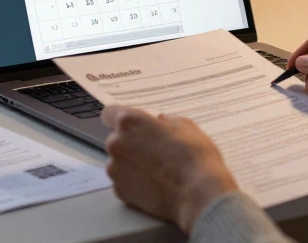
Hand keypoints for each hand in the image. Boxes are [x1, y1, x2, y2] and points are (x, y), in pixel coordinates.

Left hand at [101, 105, 238, 232]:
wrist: (198, 194)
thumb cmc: (194, 156)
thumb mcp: (186, 126)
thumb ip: (166, 121)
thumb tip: (161, 122)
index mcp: (129, 122)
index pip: (109, 113)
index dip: (121, 119)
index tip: (131, 126)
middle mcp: (116, 143)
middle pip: (117, 140)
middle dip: (131, 144)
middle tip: (154, 152)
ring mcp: (115, 169)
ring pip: (119, 162)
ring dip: (132, 164)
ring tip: (157, 172)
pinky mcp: (120, 191)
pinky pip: (123, 182)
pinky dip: (134, 183)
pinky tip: (154, 185)